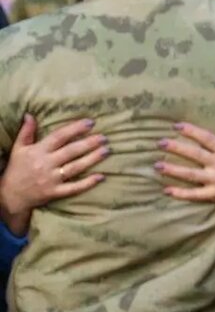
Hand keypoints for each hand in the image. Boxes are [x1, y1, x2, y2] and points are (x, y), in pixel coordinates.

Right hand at [0, 115, 106, 235]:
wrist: (10, 196)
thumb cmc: (16, 169)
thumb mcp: (18, 149)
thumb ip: (26, 132)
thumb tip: (30, 114)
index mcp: (38, 151)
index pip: (59, 137)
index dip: (75, 129)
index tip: (90, 122)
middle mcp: (45, 164)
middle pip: (71, 151)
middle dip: (89, 143)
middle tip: (104, 137)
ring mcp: (51, 179)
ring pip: (75, 167)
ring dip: (92, 159)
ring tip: (107, 151)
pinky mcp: (55, 193)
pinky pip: (73, 188)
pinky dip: (87, 183)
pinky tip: (101, 177)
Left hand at [156, 113, 214, 227]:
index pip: (207, 138)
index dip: (191, 131)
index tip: (176, 126)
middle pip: (195, 155)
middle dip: (176, 148)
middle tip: (160, 143)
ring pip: (190, 175)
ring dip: (173, 170)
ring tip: (157, 166)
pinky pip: (195, 194)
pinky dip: (180, 193)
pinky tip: (166, 190)